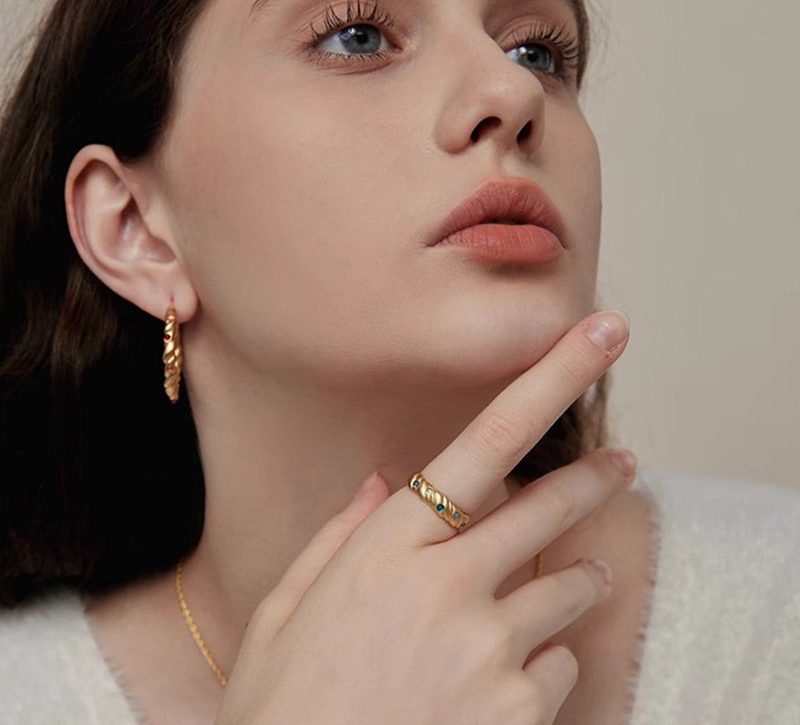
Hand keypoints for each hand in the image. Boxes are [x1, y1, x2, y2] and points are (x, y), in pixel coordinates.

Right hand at [213, 310, 632, 724]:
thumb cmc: (282, 711)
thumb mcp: (285, 613)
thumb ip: (338, 538)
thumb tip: (381, 483)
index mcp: (385, 551)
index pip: (484, 445)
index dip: (548, 382)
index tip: (598, 337)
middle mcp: (447, 587)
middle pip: (546, 507)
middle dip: (593, 478)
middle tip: (624, 461)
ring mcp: (491, 651)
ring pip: (566, 588)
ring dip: (574, 581)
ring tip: (576, 581)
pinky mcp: (519, 713)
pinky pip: (558, 667)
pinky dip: (543, 664)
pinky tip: (504, 683)